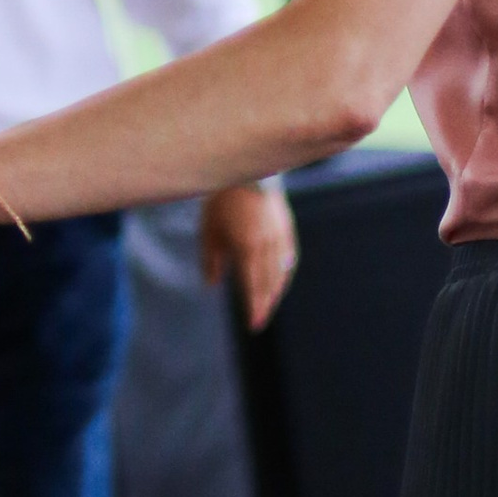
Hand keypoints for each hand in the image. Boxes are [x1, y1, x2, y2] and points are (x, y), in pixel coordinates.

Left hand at [199, 182, 297, 330]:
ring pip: (281, 272)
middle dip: (264, 305)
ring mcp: (280, 236)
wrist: (246, 171)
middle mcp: (268, 246)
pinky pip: (288, 256)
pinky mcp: (286, 227)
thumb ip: (211, 260)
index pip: (253, 287)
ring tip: (268, 303)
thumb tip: (212, 285)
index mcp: (248, 249)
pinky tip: (280, 278)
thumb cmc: (221, 200)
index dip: (254, 308)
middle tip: (259, 321)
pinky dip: (284, 272)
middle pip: (269, 284)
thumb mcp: (209, 231)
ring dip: (275, 291)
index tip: (253, 326)